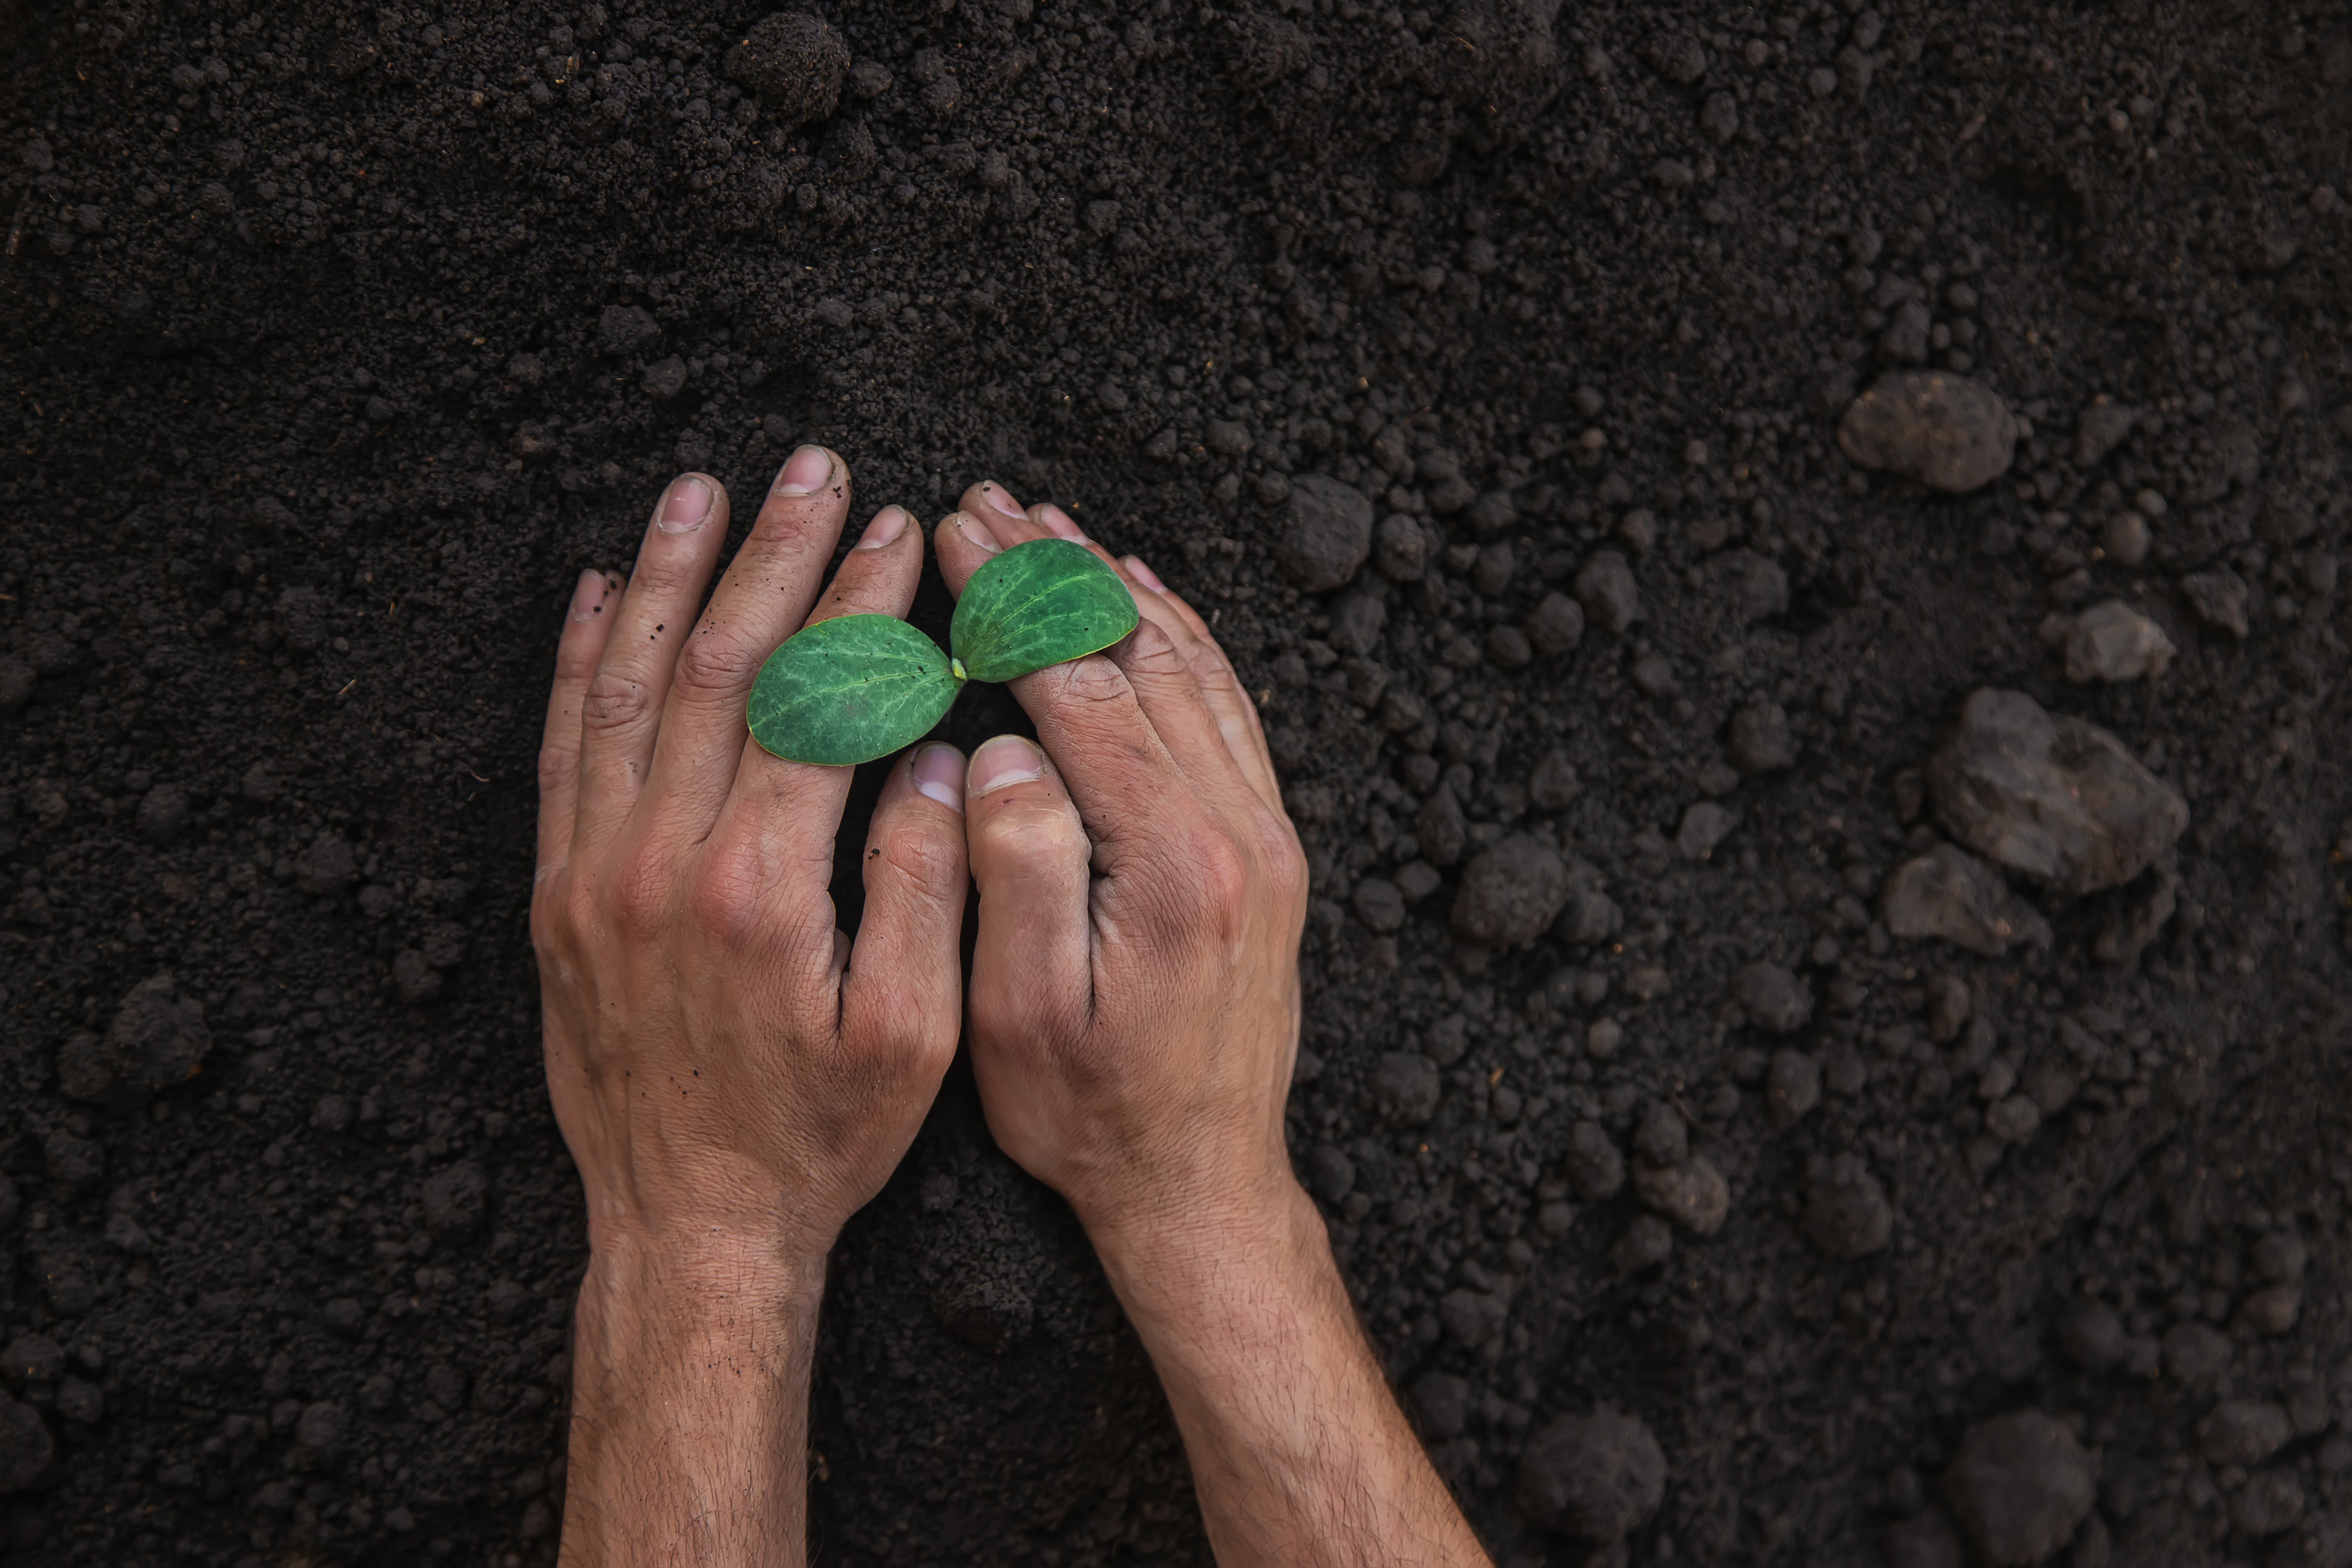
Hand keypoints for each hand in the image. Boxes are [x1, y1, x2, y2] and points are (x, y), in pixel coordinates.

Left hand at [532, 450, 968, 1564]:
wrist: (690, 1224)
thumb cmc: (816, 1137)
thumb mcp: (914, 1037)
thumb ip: (928, 893)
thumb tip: (943, 763)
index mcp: (761, 891)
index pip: (811, 705)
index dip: (858, 607)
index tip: (895, 531)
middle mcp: (663, 865)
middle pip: (718, 669)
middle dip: (772, 556)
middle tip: (812, 470)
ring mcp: (596, 875)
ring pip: (629, 688)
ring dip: (667, 578)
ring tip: (700, 490)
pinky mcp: (559, 895)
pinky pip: (563, 750)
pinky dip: (579, 662)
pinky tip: (595, 594)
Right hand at [935, 484, 1487, 1567]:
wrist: (1202, 1183)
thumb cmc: (1092, 1114)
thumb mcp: (1017, 1016)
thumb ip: (1015, 871)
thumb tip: (998, 744)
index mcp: (1170, 863)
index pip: (1081, 690)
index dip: (1010, 602)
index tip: (953, 529)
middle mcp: (1237, 831)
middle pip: (1140, 659)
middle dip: (1054, 572)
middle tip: (986, 501)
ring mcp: (1265, 835)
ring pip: (1194, 670)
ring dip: (1120, 590)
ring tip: (1053, 527)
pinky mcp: (1270, 850)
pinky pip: (1231, 712)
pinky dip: (1187, 642)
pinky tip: (1149, 601)